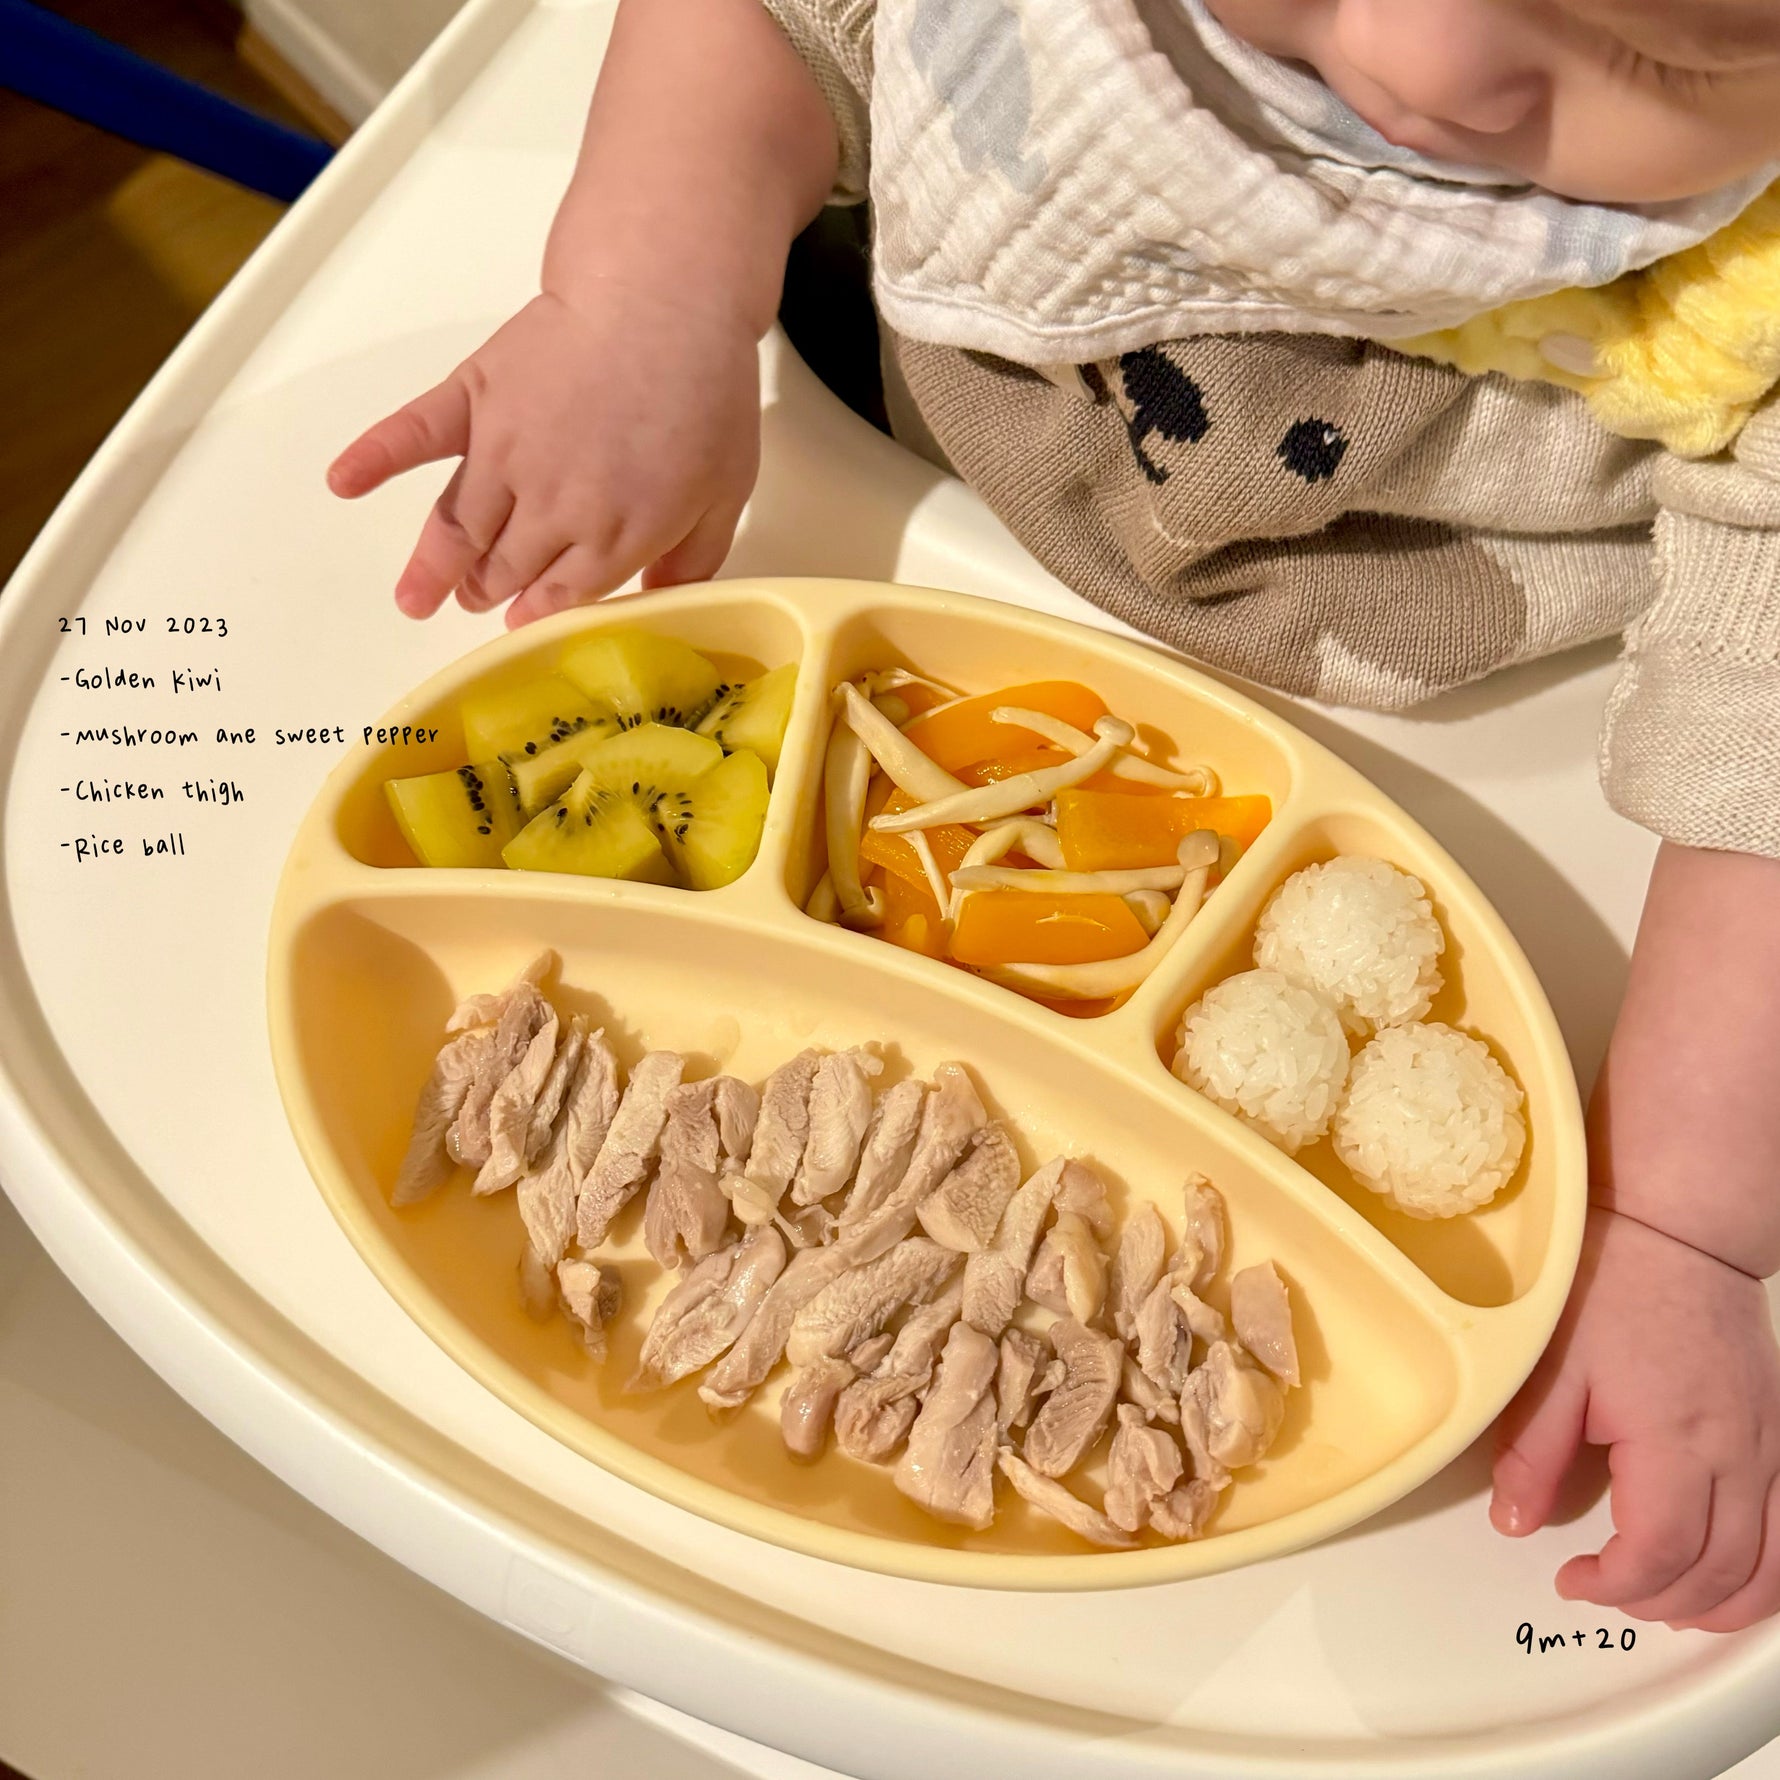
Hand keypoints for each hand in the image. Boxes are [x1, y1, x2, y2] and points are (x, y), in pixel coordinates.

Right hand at [326, 282, 760, 625]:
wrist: (662, 303)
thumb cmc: (705, 395)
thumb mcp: (725, 494)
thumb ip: (692, 559)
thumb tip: (662, 602)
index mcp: (610, 538)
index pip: (559, 596)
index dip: (535, 614)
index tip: (517, 624)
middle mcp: (548, 508)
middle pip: (506, 566)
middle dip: (488, 590)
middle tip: (475, 599)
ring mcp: (503, 453)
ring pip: (459, 527)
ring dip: (435, 567)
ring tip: (415, 597)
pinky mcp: (474, 399)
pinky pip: (413, 435)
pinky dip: (373, 458)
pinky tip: (342, 482)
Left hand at [1491, 1201, 1779, 1629]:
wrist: (1680, 1234)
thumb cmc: (1615, 1285)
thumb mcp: (1552, 1367)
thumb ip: (1532, 1453)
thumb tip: (1514, 1521)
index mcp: (1676, 1441)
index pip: (1659, 1553)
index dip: (1613, 1585)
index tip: (1571, 1580)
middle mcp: (1739, 1455)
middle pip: (1718, 1573)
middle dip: (1658, 1601)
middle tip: (1605, 1591)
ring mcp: (1771, 1449)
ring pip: (1771, 1567)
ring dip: (1721, 1602)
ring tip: (1663, 1601)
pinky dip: (1765, 1572)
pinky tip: (1727, 1573)